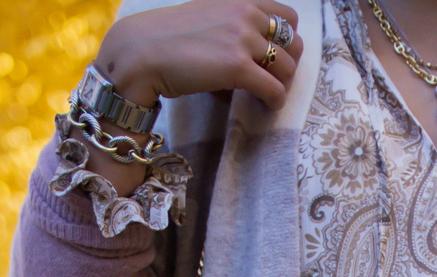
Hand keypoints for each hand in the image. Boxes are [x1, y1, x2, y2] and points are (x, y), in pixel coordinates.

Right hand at [96, 1, 302, 114]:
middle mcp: (246, 16)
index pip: (286, 16)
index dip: (287, 41)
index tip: (276, 58)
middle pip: (293, 43)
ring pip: (287, 68)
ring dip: (282, 86)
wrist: (143, 51)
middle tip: (274, 82)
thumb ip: (229, 28)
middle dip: (288, 65)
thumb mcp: (205, 18)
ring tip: (268, 97)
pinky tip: (266, 107)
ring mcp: (243, 40)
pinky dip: (274, 102)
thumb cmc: (167, 39)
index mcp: (240, 2)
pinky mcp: (238, 67)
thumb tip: (244, 58)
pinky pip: (274, 90)